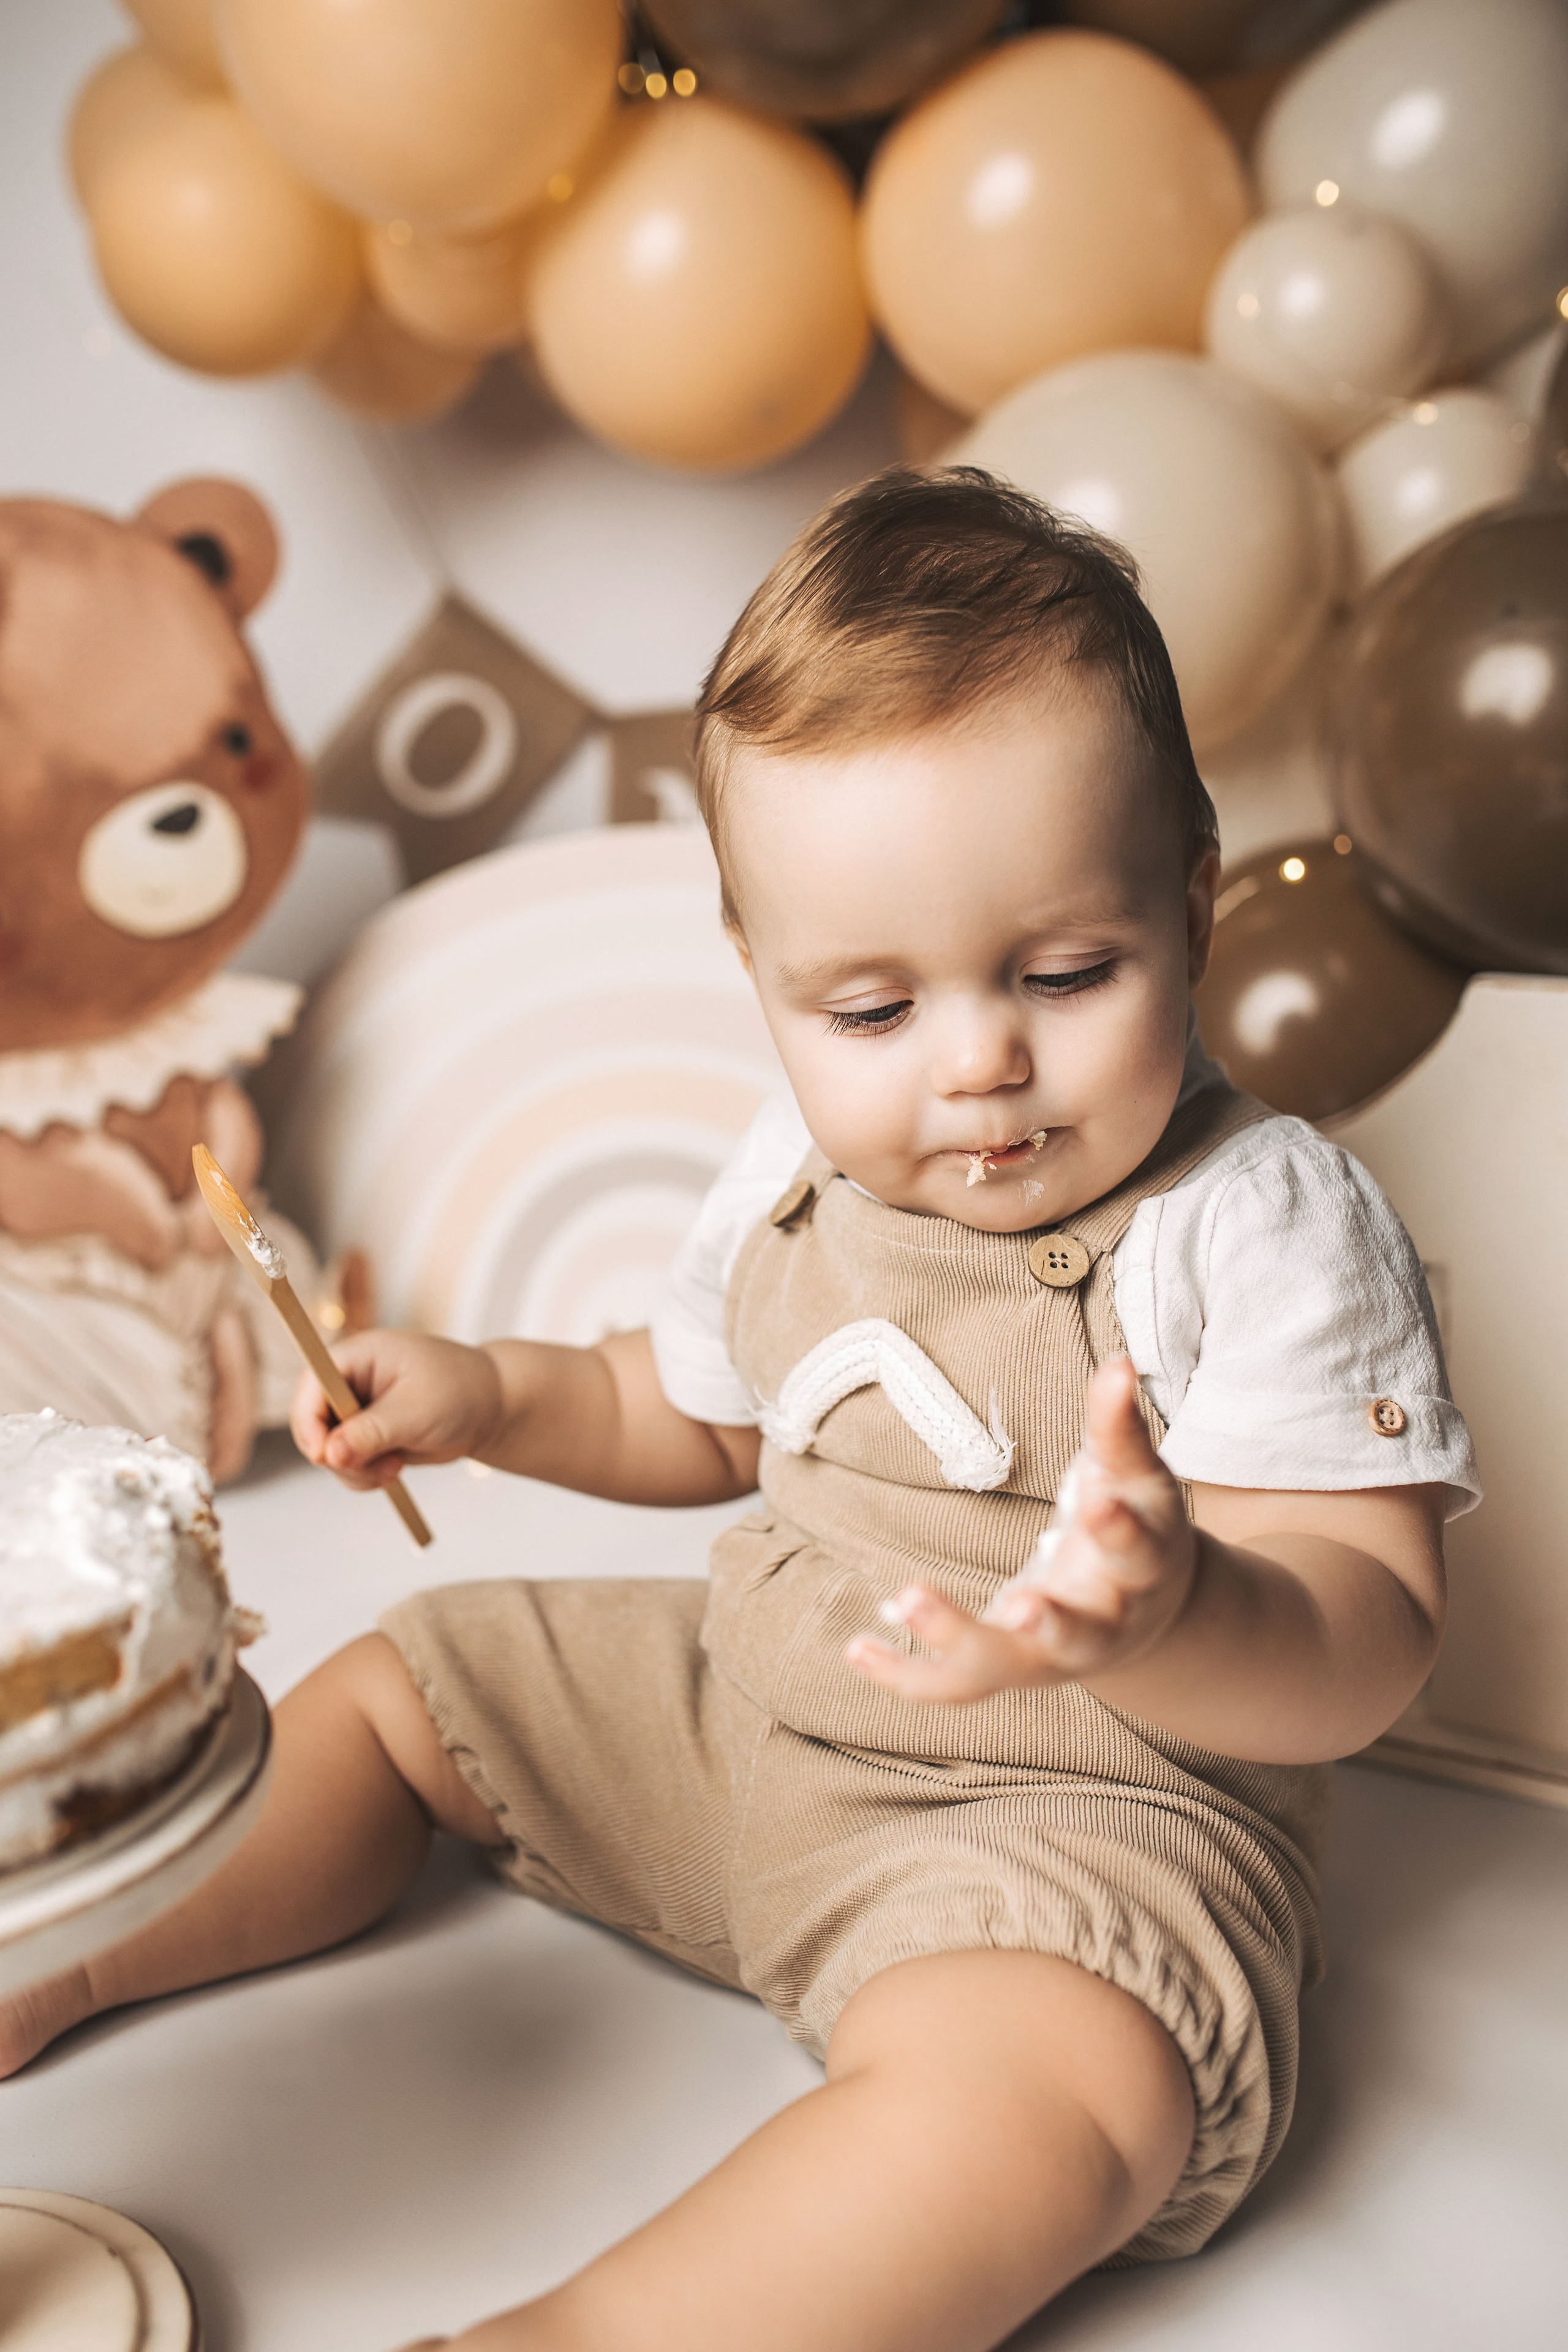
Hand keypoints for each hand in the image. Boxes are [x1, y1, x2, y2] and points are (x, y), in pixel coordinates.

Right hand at [289, 1328, 503, 1490]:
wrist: (489, 1408)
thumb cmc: (460, 1392)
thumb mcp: (417, 1411)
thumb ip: (372, 1432)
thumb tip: (330, 1454)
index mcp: (358, 1356)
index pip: (311, 1385)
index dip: (309, 1422)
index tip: (324, 1456)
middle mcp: (349, 1381)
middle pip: (313, 1424)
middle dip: (337, 1456)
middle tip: (377, 1469)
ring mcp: (356, 1410)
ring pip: (328, 1451)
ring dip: (355, 1470)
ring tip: (394, 1469)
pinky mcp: (365, 1436)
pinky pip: (346, 1464)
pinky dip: (363, 1476)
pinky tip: (394, 1471)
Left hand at [846, 1357, 1197, 1705]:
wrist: (1143, 1611)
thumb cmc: (1133, 1524)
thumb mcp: (1134, 1477)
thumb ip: (1119, 1427)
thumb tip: (1119, 1362)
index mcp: (1141, 1569)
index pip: (1136, 1552)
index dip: (1120, 1530)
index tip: (1097, 1503)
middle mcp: (1102, 1625)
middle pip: (1077, 1635)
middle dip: (1045, 1622)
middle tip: (1015, 1606)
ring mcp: (1049, 1656)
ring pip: (1005, 1667)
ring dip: (956, 1640)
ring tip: (907, 1599)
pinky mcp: (1006, 1669)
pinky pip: (954, 1686)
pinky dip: (906, 1676)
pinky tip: (856, 1649)